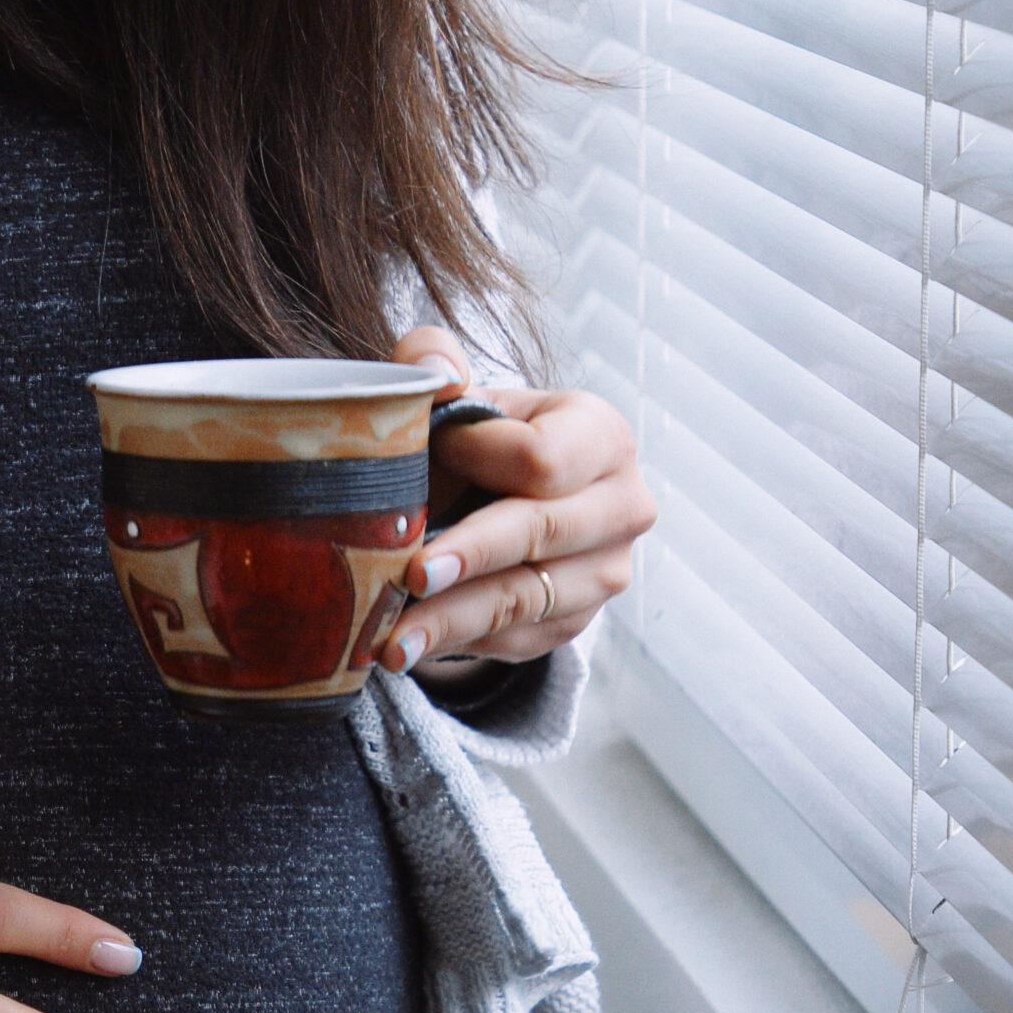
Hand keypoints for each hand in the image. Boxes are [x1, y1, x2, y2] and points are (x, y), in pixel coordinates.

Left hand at [378, 327, 653, 675]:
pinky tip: (405, 650)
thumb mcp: (456, 396)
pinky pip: (515, 639)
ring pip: (525, 597)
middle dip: (470, 554)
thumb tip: (436, 373)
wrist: (496, 503)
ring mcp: (606, 572)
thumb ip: (433, 363)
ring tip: (389, 640)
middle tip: (411, 574)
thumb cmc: (473, 441)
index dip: (478, 458)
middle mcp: (623, 506)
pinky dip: (454, 645)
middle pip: (541, 532)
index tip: (425, 458)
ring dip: (451, 621)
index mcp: (601, 435)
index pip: (543, 458)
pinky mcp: (574, 622)